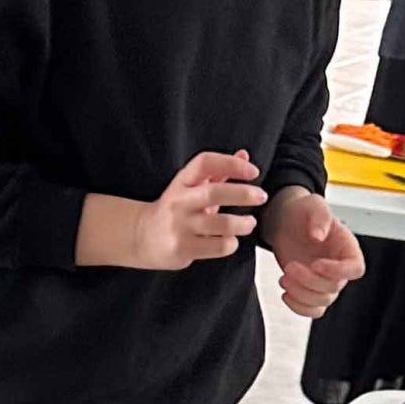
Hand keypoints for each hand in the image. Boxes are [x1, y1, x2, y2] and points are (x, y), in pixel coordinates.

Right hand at [135, 150, 265, 270]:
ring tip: (250, 223)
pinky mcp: (183, 248)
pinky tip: (231, 241)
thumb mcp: (192, 186)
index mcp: (183, 181)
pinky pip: (218, 246)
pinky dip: (231, 243)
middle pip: (214, 192)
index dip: (231, 163)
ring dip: (242, 223)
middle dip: (243, 194)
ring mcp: (180, 226)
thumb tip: (245, 155)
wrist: (142, 235)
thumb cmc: (176, 209)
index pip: (205, 163)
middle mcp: (180, 201)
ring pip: (221, 224)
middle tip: (261, 196)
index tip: (253, 171)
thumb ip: (218, 172)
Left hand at [268, 188, 364, 316]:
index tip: (316, 264)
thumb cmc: (303, 211)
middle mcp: (340, 267)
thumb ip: (320, 216)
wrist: (286, 221)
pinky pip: (313, 311)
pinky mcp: (311, 290)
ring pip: (322, 301)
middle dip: (309, 281)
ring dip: (301, 294)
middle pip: (334, 287)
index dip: (338, 271)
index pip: (355, 269)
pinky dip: (299, 307)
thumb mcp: (313, 205)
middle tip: (290, 267)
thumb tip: (319, 235)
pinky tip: (285, 294)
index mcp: (347, 248)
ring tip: (284, 277)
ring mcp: (325, 281)